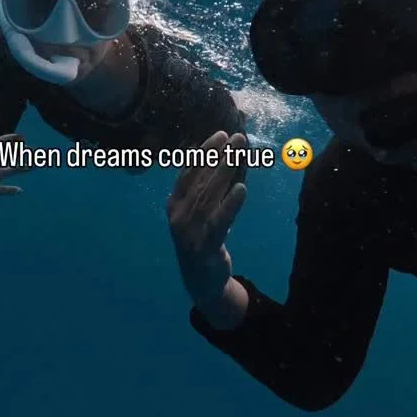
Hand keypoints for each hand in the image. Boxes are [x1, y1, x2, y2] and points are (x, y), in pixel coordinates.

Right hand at [167, 131, 246, 312]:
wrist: (201, 281)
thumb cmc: (202, 239)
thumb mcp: (199, 213)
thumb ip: (206, 189)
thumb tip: (223, 157)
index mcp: (174, 205)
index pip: (188, 172)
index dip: (204, 153)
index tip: (220, 135)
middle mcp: (178, 216)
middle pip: (201, 181)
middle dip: (220, 157)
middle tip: (237, 138)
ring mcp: (190, 232)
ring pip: (209, 197)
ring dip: (226, 172)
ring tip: (240, 154)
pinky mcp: (205, 247)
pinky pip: (219, 222)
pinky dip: (230, 204)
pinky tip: (242, 189)